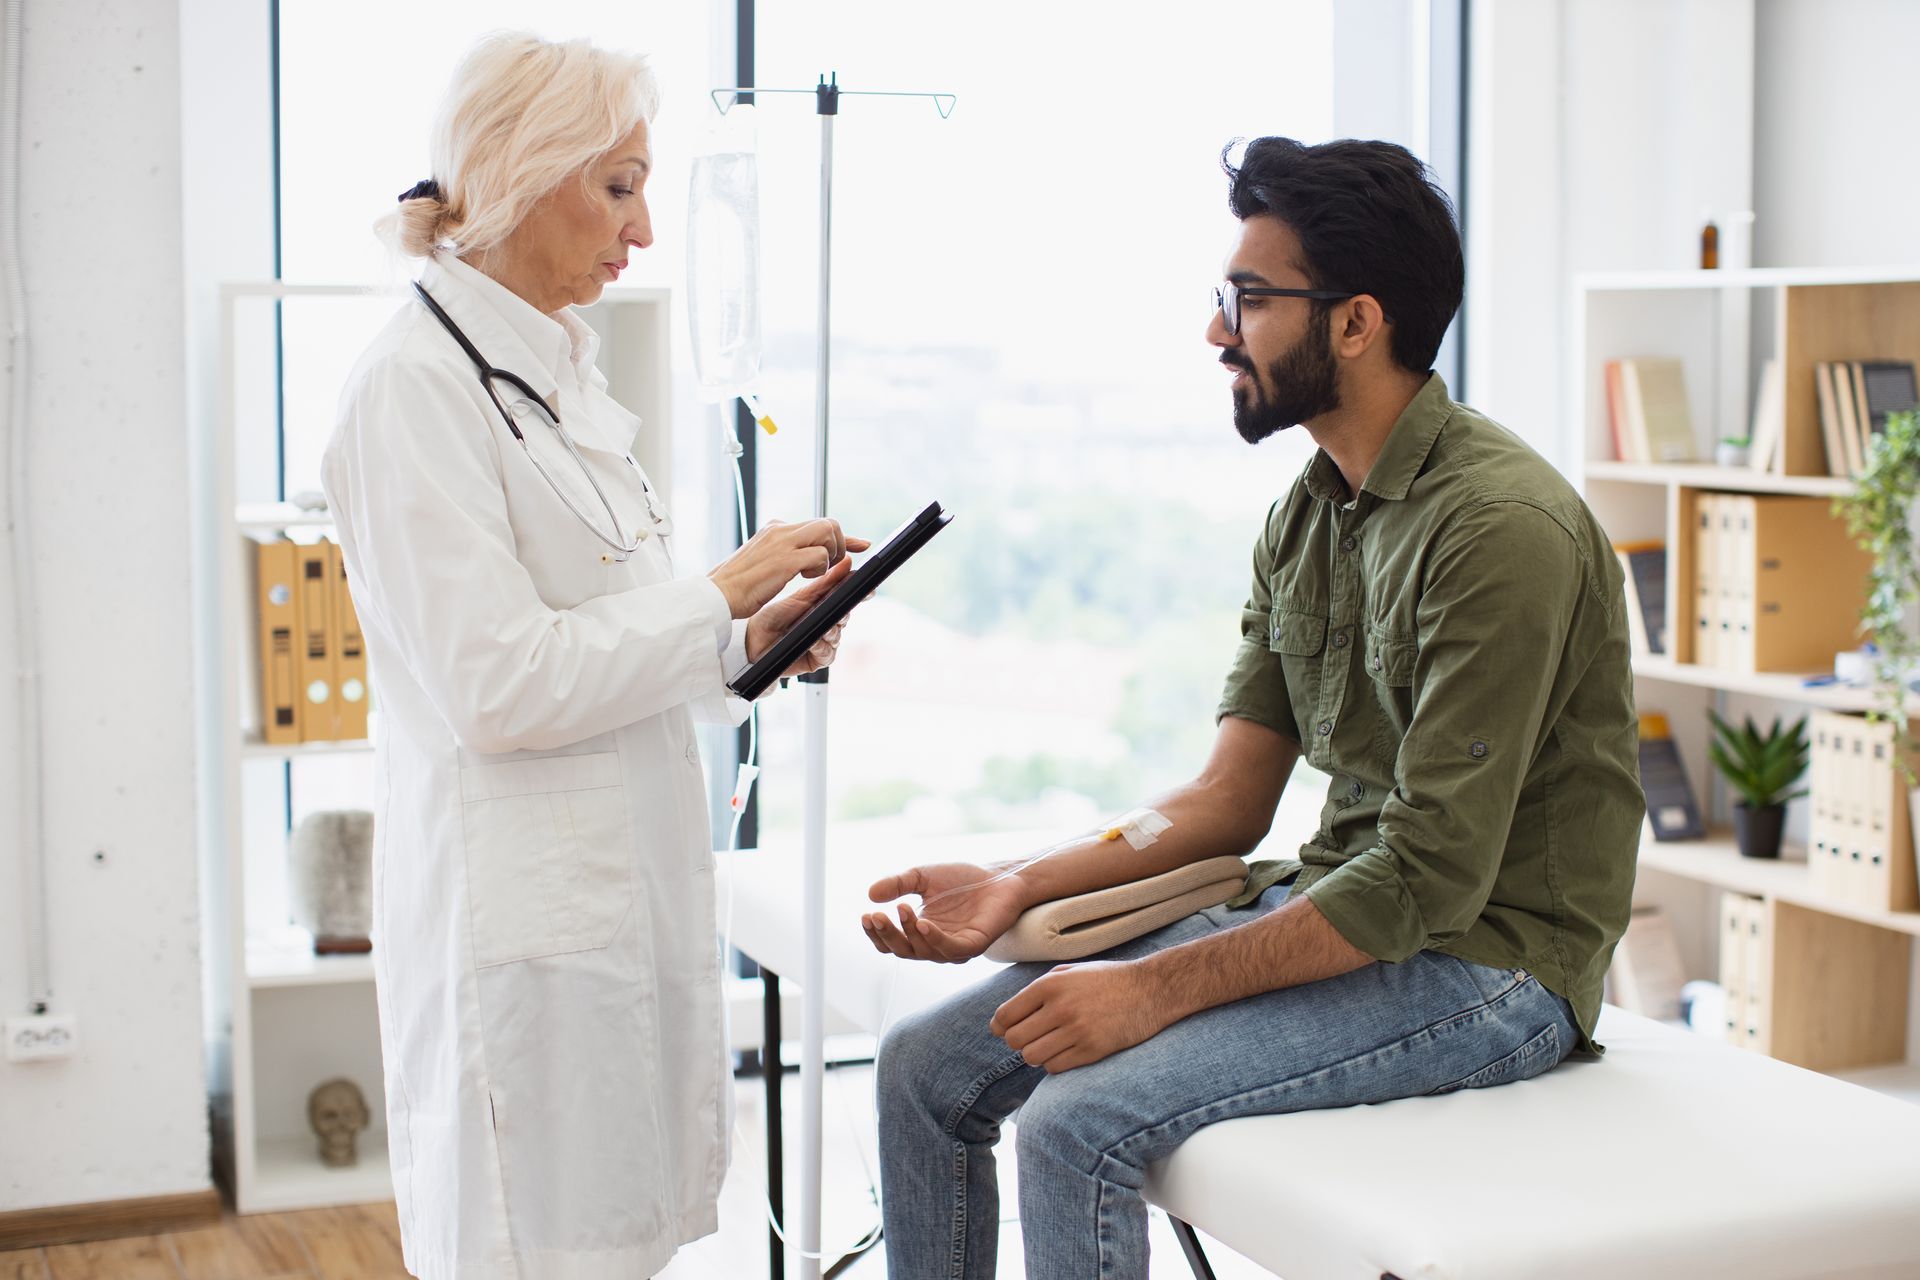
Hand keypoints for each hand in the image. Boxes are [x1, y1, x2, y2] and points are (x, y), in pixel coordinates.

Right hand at [709, 519, 870, 618]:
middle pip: (828, 523)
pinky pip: (820, 555)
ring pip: (828, 533)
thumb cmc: (737, 585)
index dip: (844, 537)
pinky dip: (820, 568)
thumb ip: (783, 553)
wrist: (717, 594)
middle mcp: (780, 530)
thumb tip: (805, 557)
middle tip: (833, 566)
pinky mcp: (785, 559)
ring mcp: (783, 542)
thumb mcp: (762, 561)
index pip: (817, 524)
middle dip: (841, 544)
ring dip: (831, 556)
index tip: (862, 545)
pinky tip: (803, 579)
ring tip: (813, 574)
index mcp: (775, 529)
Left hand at [745, 555, 854, 675]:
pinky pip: (828, 653)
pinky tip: (813, 641)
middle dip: (841, 612)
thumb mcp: (802, 596)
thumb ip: (827, 582)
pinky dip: (821, 646)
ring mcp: (824, 642)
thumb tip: (848, 563)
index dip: (858, 595)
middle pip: (845, 617)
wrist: (753, 639)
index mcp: (825, 606)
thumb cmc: (774, 616)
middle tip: (835, 608)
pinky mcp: (818, 659)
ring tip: (818, 625)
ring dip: (829, 630)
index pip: (847, 599)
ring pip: (837, 635)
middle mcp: (827, 624)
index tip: (867, 591)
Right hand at [862, 862, 1031, 963]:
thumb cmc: (961, 879)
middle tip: (876, 916)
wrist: (998, 876)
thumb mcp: (921, 877)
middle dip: (888, 934)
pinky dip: (934, 938)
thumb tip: (870, 895)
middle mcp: (934, 945)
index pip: (891, 943)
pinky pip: (950, 948)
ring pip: (924, 951)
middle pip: (903, 950)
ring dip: (909, 932)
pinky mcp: (974, 945)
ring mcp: (954, 948)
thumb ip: (897, 884)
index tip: (866, 915)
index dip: (876, 933)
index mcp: (919, 933)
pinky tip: (923, 923)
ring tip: (902, 909)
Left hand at [988, 960, 1177, 1072]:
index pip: (1005, 1015)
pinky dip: (1054, 1063)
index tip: (1004, 1028)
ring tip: (1047, 1045)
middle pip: (1015, 1039)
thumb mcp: (1069, 971)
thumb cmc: (1106, 979)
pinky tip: (1064, 1052)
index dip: (1000, 1026)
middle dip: (1017, 1041)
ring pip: (1032, 1057)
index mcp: (1050, 985)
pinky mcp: (1092, 1050)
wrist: (1151, 990)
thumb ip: (1037, 989)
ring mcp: (1077, 1030)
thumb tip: (1002, 1018)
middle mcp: (1060, 1007)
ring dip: (1035, 1054)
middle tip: (1029, 1037)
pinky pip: (1055, 1067)